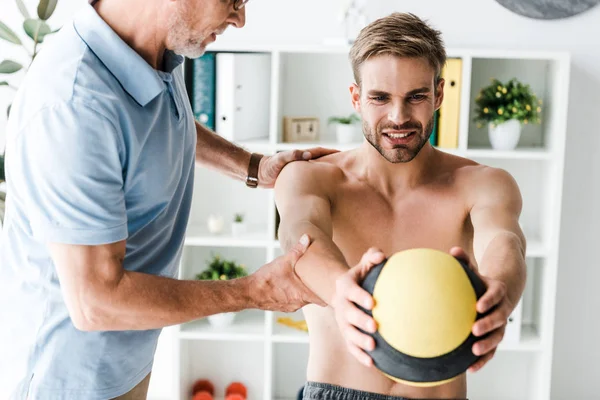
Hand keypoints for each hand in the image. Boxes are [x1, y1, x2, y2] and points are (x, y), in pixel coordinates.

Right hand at [251, 234, 326, 311]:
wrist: (249, 292)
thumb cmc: (267, 278)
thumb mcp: (284, 261)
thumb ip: (297, 250)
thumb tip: (307, 237)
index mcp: (303, 294)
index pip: (324, 299)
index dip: (328, 293)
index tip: (332, 286)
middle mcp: (298, 304)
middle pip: (314, 299)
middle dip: (317, 289)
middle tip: (321, 279)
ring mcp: (290, 307)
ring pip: (303, 300)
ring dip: (305, 291)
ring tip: (306, 281)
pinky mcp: (281, 307)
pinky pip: (293, 301)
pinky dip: (294, 294)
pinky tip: (291, 285)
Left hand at [257, 147, 338, 187]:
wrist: (257, 175)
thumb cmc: (267, 166)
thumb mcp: (279, 159)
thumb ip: (292, 155)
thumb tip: (307, 154)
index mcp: (300, 156)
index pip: (319, 151)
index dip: (331, 152)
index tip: (343, 154)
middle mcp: (301, 162)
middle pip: (320, 162)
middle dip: (331, 164)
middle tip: (344, 169)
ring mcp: (299, 172)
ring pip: (316, 172)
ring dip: (325, 175)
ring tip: (337, 181)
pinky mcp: (295, 180)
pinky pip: (309, 181)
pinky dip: (316, 184)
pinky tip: (322, 191)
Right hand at [332, 247, 384, 367]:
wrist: (345, 293)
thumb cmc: (361, 277)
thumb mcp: (364, 265)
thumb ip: (372, 257)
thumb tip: (381, 255)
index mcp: (344, 287)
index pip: (351, 292)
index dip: (360, 297)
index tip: (373, 302)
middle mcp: (341, 305)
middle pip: (348, 314)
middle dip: (360, 321)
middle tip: (374, 325)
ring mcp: (342, 321)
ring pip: (348, 333)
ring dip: (359, 341)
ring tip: (373, 346)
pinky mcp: (346, 335)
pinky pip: (351, 347)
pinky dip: (359, 355)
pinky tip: (372, 363)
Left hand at [449, 247, 512, 372]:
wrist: (501, 289)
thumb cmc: (480, 280)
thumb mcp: (474, 269)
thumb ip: (464, 261)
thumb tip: (452, 250)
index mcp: (497, 291)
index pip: (496, 294)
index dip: (489, 300)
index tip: (478, 305)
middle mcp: (502, 308)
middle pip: (499, 318)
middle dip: (488, 325)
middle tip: (474, 330)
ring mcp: (501, 323)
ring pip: (498, 336)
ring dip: (487, 345)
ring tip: (473, 351)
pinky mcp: (495, 335)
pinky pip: (492, 349)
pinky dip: (483, 358)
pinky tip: (470, 368)